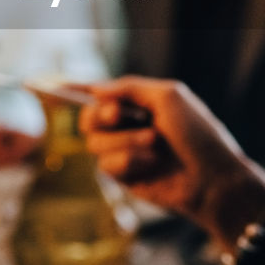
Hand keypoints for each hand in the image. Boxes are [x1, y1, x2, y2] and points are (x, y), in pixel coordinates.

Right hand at [80, 76, 264, 250]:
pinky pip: (106, 165)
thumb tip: (96, 88)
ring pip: (94, 143)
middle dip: (100, 115)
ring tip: (155, 144)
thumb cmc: (198, 134)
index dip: (74, 89)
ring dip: (125, 140)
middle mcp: (129, 126)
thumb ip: (130, 88)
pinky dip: (129, 161)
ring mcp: (126, 152)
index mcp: (140, 103)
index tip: (51, 86)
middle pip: (88, 118)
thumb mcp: (168, 97)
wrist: (213, 179)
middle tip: (119, 115)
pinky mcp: (125, 177)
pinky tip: (152, 165)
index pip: (102, 94)